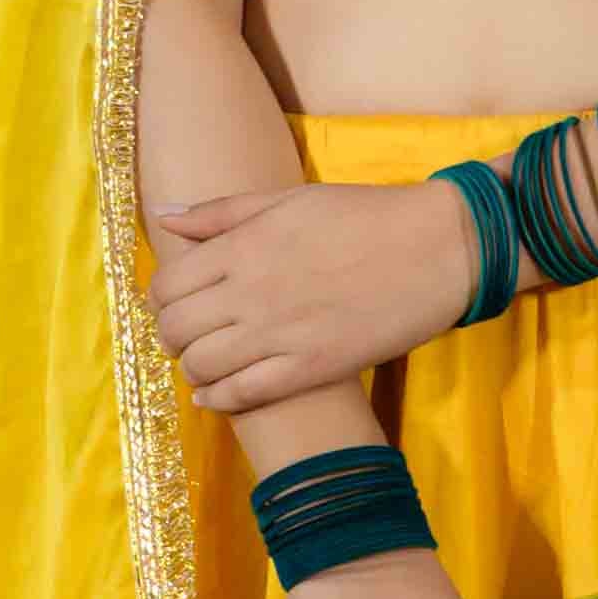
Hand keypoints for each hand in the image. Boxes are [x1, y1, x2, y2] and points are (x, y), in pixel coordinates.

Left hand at [151, 179, 476, 414]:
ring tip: (205, 363)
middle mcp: (251, 291)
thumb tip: (163, 217)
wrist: (437, 247)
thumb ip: (222, 212)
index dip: (160, 300)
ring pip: (200, 366)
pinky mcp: (310, 367)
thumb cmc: (363, 215)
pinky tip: (215, 395)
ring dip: (192, 368)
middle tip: (188, 335)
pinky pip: (241, 395)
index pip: (167, 285)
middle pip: (175, 329)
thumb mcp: (288, 198)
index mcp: (244, 245)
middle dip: (171, 336)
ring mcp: (280, 333)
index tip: (175, 303)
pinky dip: (217, 400)